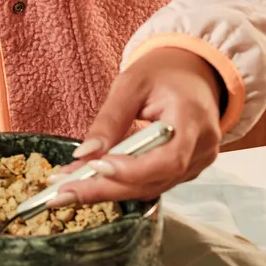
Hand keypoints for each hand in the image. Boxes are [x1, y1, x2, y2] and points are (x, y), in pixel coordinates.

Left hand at [61, 47, 223, 203]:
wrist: (192, 74)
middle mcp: (201, 146)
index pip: (169, 159)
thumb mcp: (130, 85)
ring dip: (107, 189)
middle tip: (65, 190)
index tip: (96, 166)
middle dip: (106, 188)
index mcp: (193, 118)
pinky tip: (91, 179)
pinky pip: (150, 184)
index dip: (132, 170)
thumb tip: (85, 154)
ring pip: (150, 188)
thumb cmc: (163, 74)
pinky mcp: (186, 170)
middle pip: (155, 181)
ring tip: (69, 185)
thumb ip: (109, 120)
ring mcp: (197, 162)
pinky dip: (119, 184)